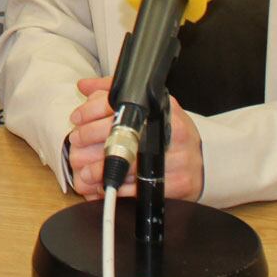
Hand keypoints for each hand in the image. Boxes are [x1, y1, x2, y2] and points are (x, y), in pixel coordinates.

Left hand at [67, 75, 203, 200]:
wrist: (201, 159)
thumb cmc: (167, 132)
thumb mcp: (146, 105)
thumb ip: (113, 92)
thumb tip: (84, 86)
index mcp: (163, 109)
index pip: (121, 106)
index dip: (92, 111)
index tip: (76, 119)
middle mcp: (172, 133)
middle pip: (122, 136)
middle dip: (90, 140)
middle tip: (75, 144)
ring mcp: (177, 160)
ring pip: (129, 166)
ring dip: (99, 170)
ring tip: (82, 171)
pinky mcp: (177, 185)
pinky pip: (140, 190)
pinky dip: (116, 190)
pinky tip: (102, 187)